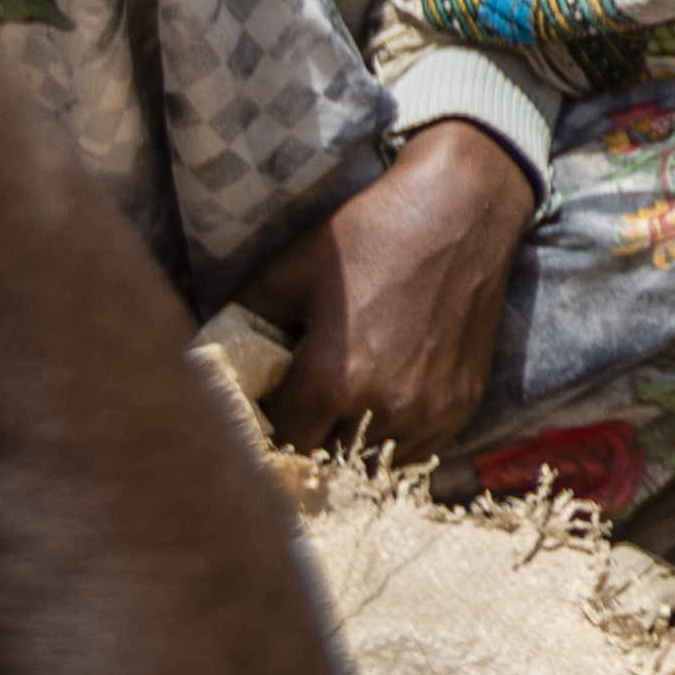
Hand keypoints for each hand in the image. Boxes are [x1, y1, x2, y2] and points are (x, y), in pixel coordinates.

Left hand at [248, 121, 540, 458]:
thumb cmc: (369, 234)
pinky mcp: (460, 406)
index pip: (283, 441)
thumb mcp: (290, 269)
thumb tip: (213, 357)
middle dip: (307, 438)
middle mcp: (383, 406)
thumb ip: (245, 321)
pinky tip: (382, 404)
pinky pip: (415, 452)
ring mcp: (428, 411)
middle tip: (300, 409)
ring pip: (372, 462)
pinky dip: (392, 440)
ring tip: (341, 409)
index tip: (266, 410)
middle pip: (326, 459)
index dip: (268, 429)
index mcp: (333, 378)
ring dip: (351, 444)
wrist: (459, 212)